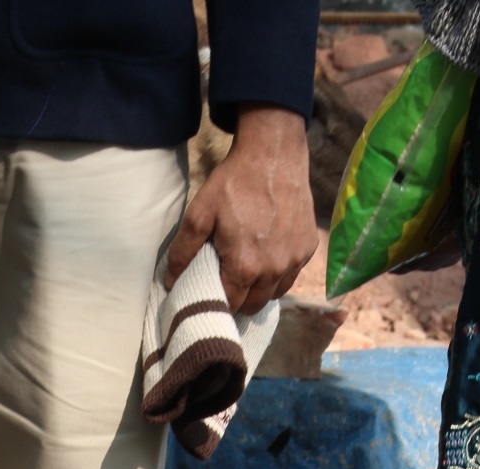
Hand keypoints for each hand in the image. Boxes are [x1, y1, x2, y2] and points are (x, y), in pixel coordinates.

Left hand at [166, 106, 316, 314]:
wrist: (273, 152)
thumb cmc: (234, 182)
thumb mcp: (199, 213)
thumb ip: (183, 250)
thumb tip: (170, 281)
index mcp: (245, 265)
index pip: (229, 303)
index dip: (216, 301)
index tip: (209, 292)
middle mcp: (274, 269)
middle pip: (253, 305)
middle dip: (238, 300)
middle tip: (227, 283)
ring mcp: (295, 258)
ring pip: (274, 294)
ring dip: (260, 290)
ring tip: (248, 272)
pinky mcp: (308, 246)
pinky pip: (292, 275)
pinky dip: (280, 274)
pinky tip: (268, 257)